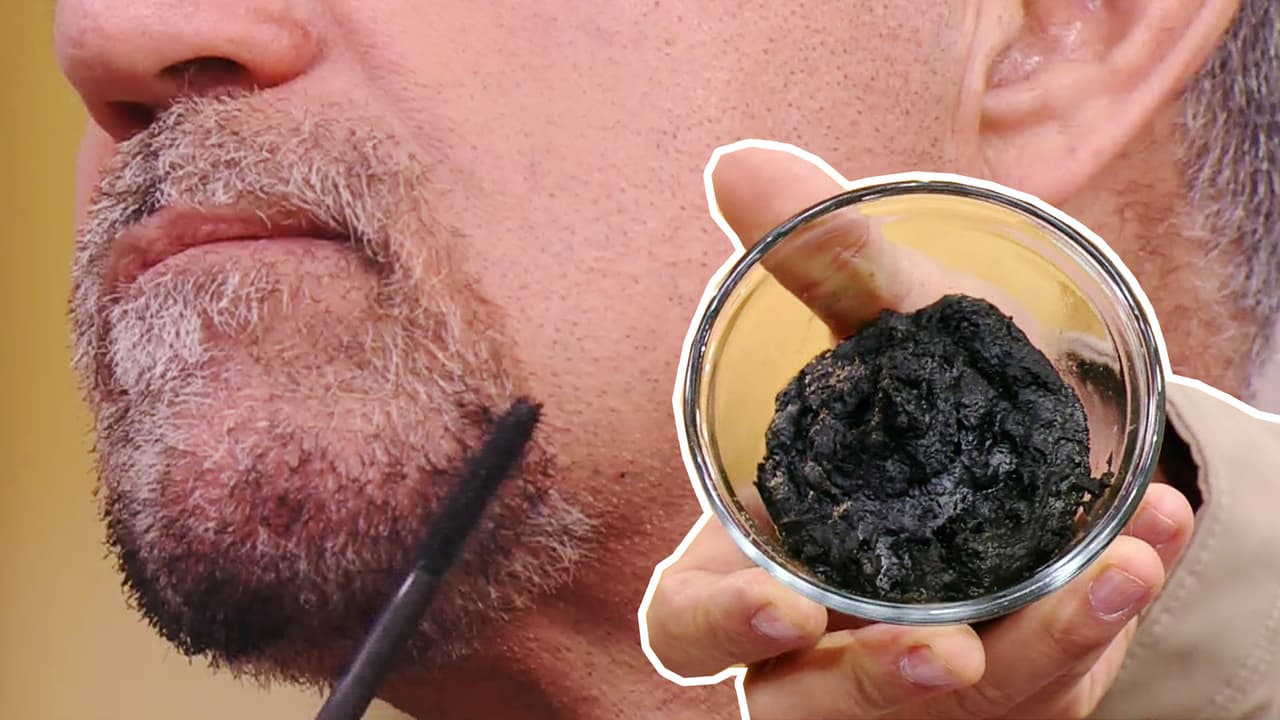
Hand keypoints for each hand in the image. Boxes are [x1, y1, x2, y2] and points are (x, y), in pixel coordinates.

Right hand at [644, 145, 1195, 718]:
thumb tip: (739, 163)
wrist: (1012, 439)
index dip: (720, 630)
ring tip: (1119, 573)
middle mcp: (821, 641)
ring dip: (1038, 654)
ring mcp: (918, 679)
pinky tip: (1151, 537)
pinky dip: (1104, 615)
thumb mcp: (881, 326)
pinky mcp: (1008, 689)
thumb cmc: (915, 394)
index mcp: (748, 566)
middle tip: (952, 658)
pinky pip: (1050, 683)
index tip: (782, 603)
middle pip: (816, 709)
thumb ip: (815, 258)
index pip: (688, 628)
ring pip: (951, 717)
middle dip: (880, 689)